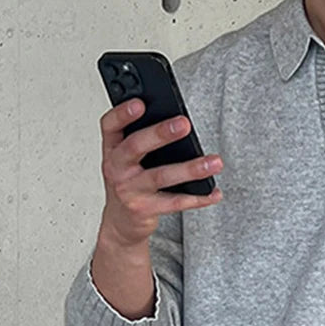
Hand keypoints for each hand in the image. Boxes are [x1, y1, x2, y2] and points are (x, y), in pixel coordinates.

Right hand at [98, 98, 223, 247]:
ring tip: (214, 162)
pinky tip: (213, 192)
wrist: (121, 223)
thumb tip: (177, 123)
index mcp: (112, 149)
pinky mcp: (144, 209)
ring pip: (161, 176)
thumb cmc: (130, 183)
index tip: (140, 103)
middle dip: (161, 134)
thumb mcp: (128, 160)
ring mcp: (129, 190)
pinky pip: (175, 202)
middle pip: (136, 147)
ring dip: (190, 168)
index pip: (110, 126)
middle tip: (184, 124)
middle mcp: (116, 168)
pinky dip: (198, 198)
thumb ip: (143, 141)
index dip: (123, 113)